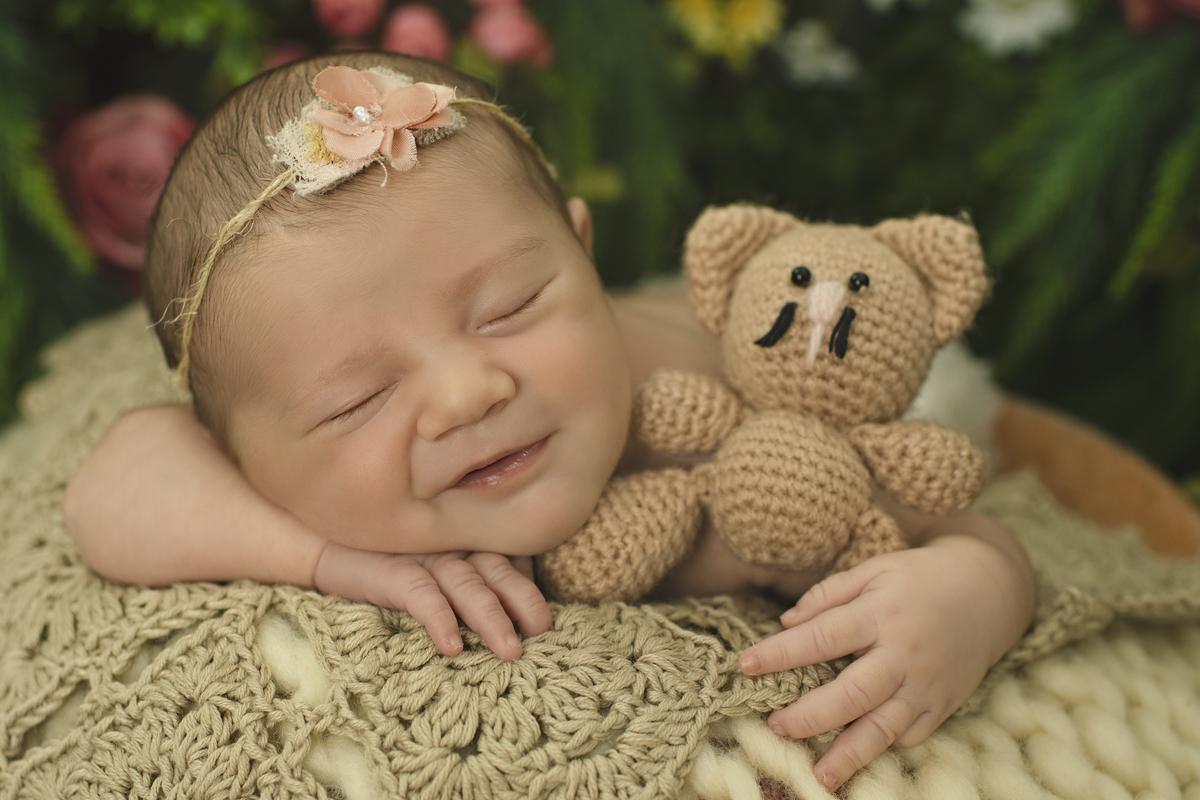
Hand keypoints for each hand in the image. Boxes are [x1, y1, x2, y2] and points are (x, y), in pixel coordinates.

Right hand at [314, 544, 552, 659]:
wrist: (326, 540)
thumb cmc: (392, 559)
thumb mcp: (438, 566)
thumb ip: (474, 577)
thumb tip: (517, 618)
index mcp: (470, 541)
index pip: (511, 561)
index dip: (531, 589)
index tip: (549, 623)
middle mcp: (454, 544)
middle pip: (497, 570)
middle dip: (524, 600)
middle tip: (543, 632)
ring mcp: (425, 555)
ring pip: (467, 583)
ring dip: (490, 616)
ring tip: (510, 650)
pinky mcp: (392, 569)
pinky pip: (421, 593)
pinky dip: (438, 617)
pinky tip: (453, 645)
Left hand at [739, 529, 1033, 791]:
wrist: (989, 591)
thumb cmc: (920, 577)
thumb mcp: (875, 569)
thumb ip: (829, 593)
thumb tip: (786, 622)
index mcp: (880, 613)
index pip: (822, 637)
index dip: (781, 653)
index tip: (746, 664)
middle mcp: (903, 653)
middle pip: (850, 693)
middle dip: (809, 714)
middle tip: (775, 724)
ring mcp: (925, 684)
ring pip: (882, 727)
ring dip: (848, 754)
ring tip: (818, 775)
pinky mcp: (943, 705)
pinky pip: (912, 735)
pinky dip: (884, 748)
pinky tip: (858, 757)